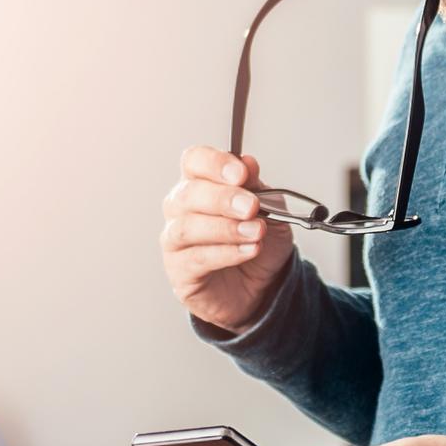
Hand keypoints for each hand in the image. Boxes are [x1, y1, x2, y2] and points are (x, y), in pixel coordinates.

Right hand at [160, 145, 295, 333]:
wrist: (262, 285)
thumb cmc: (258, 241)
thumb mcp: (271, 210)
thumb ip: (257, 187)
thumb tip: (248, 162)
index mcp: (202, 182)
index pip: (194, 160)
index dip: (214, 163)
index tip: (241, 173)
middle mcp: (181, 208)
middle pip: (188, 194)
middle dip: (223, 198)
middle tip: (252, 207)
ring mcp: (175, 239)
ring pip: (187, 228)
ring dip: (226, 228)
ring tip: (256, 232)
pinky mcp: (179, 270)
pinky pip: (196, 259)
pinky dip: (226, 253)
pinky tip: (249, 250)